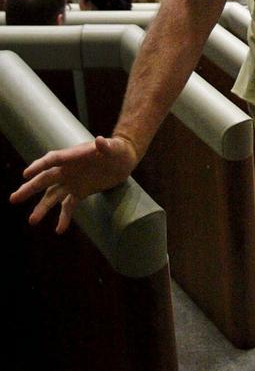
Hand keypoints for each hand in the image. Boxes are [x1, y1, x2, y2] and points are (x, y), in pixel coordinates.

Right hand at [9, 135, 137, 234]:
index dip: (39, 166)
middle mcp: (68, 170)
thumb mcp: (114, 148)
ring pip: (52, 196)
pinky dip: (63, 217)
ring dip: (42, 208)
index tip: (26, 174)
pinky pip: (68, 206)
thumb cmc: (117, 149)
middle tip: (13, 199)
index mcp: (72, 157)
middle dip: (29, 189)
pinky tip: (59, 230)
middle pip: (44, 179)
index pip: (52, 160)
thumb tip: (100, 141)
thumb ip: (106, 146)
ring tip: (32, 221)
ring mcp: (72, 182)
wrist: (124, 160)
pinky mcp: (80, 192)